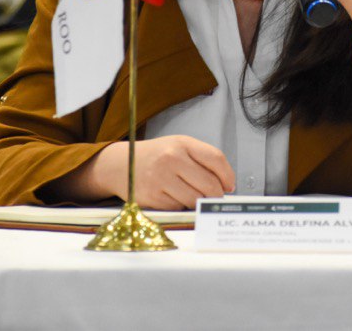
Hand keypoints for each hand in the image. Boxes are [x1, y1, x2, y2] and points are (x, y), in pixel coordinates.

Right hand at [63, 136, 234, 209]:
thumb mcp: (179, 147)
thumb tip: (226, 185)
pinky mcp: (152, 198)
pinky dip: (181, 207)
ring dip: (199, 202)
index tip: (230, 185)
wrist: (122, 164)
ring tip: (193, 196)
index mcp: (181, 144)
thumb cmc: (157, 156)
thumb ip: (203, 160)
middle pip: (209, 185)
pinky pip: (178, 208)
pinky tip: (174, 197)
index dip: (228, 176)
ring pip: (195, 200)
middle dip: (216, 195)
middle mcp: (171, 159)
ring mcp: (160, 179)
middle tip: (214, 197)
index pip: (216, 159)